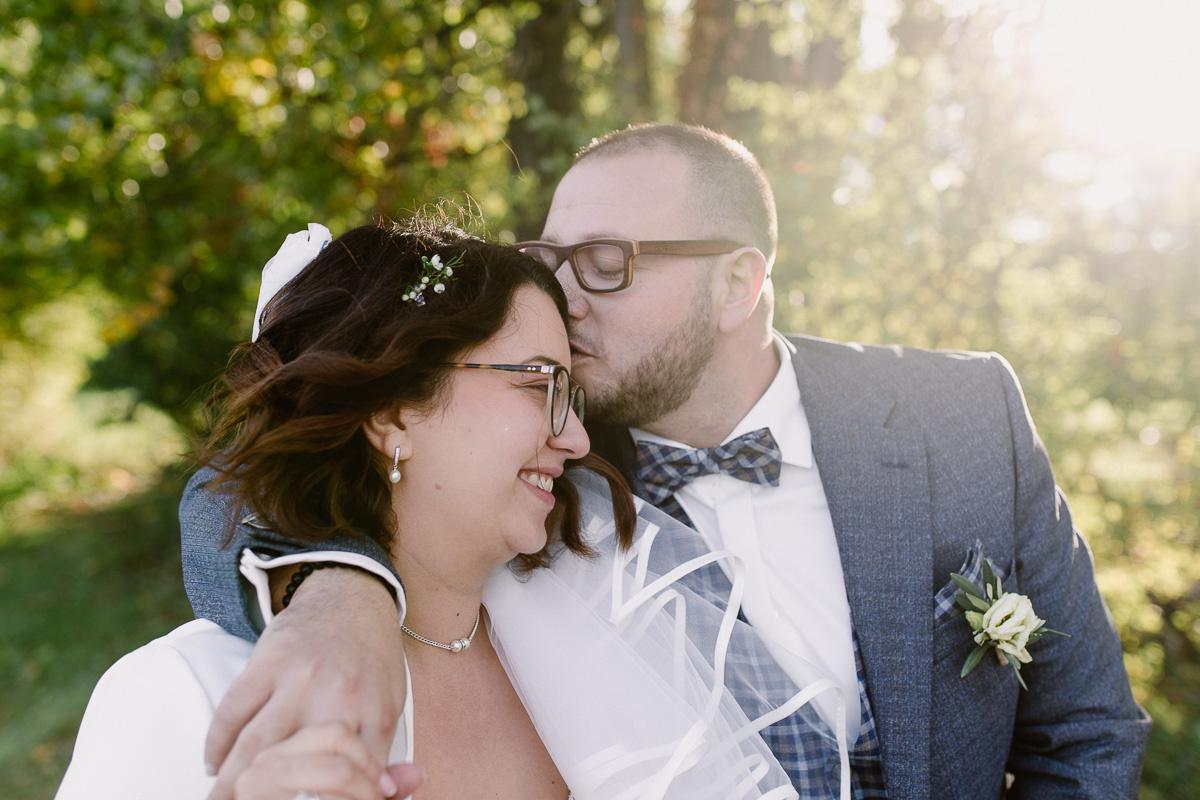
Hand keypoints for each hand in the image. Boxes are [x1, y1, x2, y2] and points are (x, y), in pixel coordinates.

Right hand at [205, 567, 410, 799]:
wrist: (353, 596)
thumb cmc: (372, 661)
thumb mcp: (391, 705)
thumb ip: (383, 753)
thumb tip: (385, 796)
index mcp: (373, 716)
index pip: (348, 779)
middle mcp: (337, 699)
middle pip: (295, 767)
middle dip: (265, 799)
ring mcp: (300, 679)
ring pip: (255, 744)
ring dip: (230, 780)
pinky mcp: (269, 660)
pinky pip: (233, 708)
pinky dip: (217, 741)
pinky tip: (213, 763)